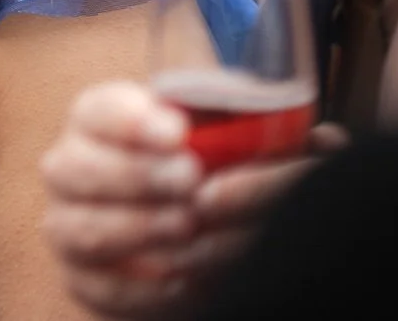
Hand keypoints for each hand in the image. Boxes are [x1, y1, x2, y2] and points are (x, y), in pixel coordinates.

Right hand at [39, 81, 345, 317]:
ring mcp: (70, 225)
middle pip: (74, 167)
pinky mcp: (83, 279)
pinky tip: (181, 278)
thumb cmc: (205, 168)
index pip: (96, 109)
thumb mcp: (233, 139)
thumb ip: (269, 133)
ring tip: (187, 226)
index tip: (177, 132)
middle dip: (133, 173)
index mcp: (100, 120)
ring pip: (79, 228)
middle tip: (188, 179)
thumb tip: (327, 141)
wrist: (182, 227)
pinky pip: (98, 287)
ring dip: (135, 227)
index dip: (129, 119)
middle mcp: (71, 168)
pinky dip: (139, 287)